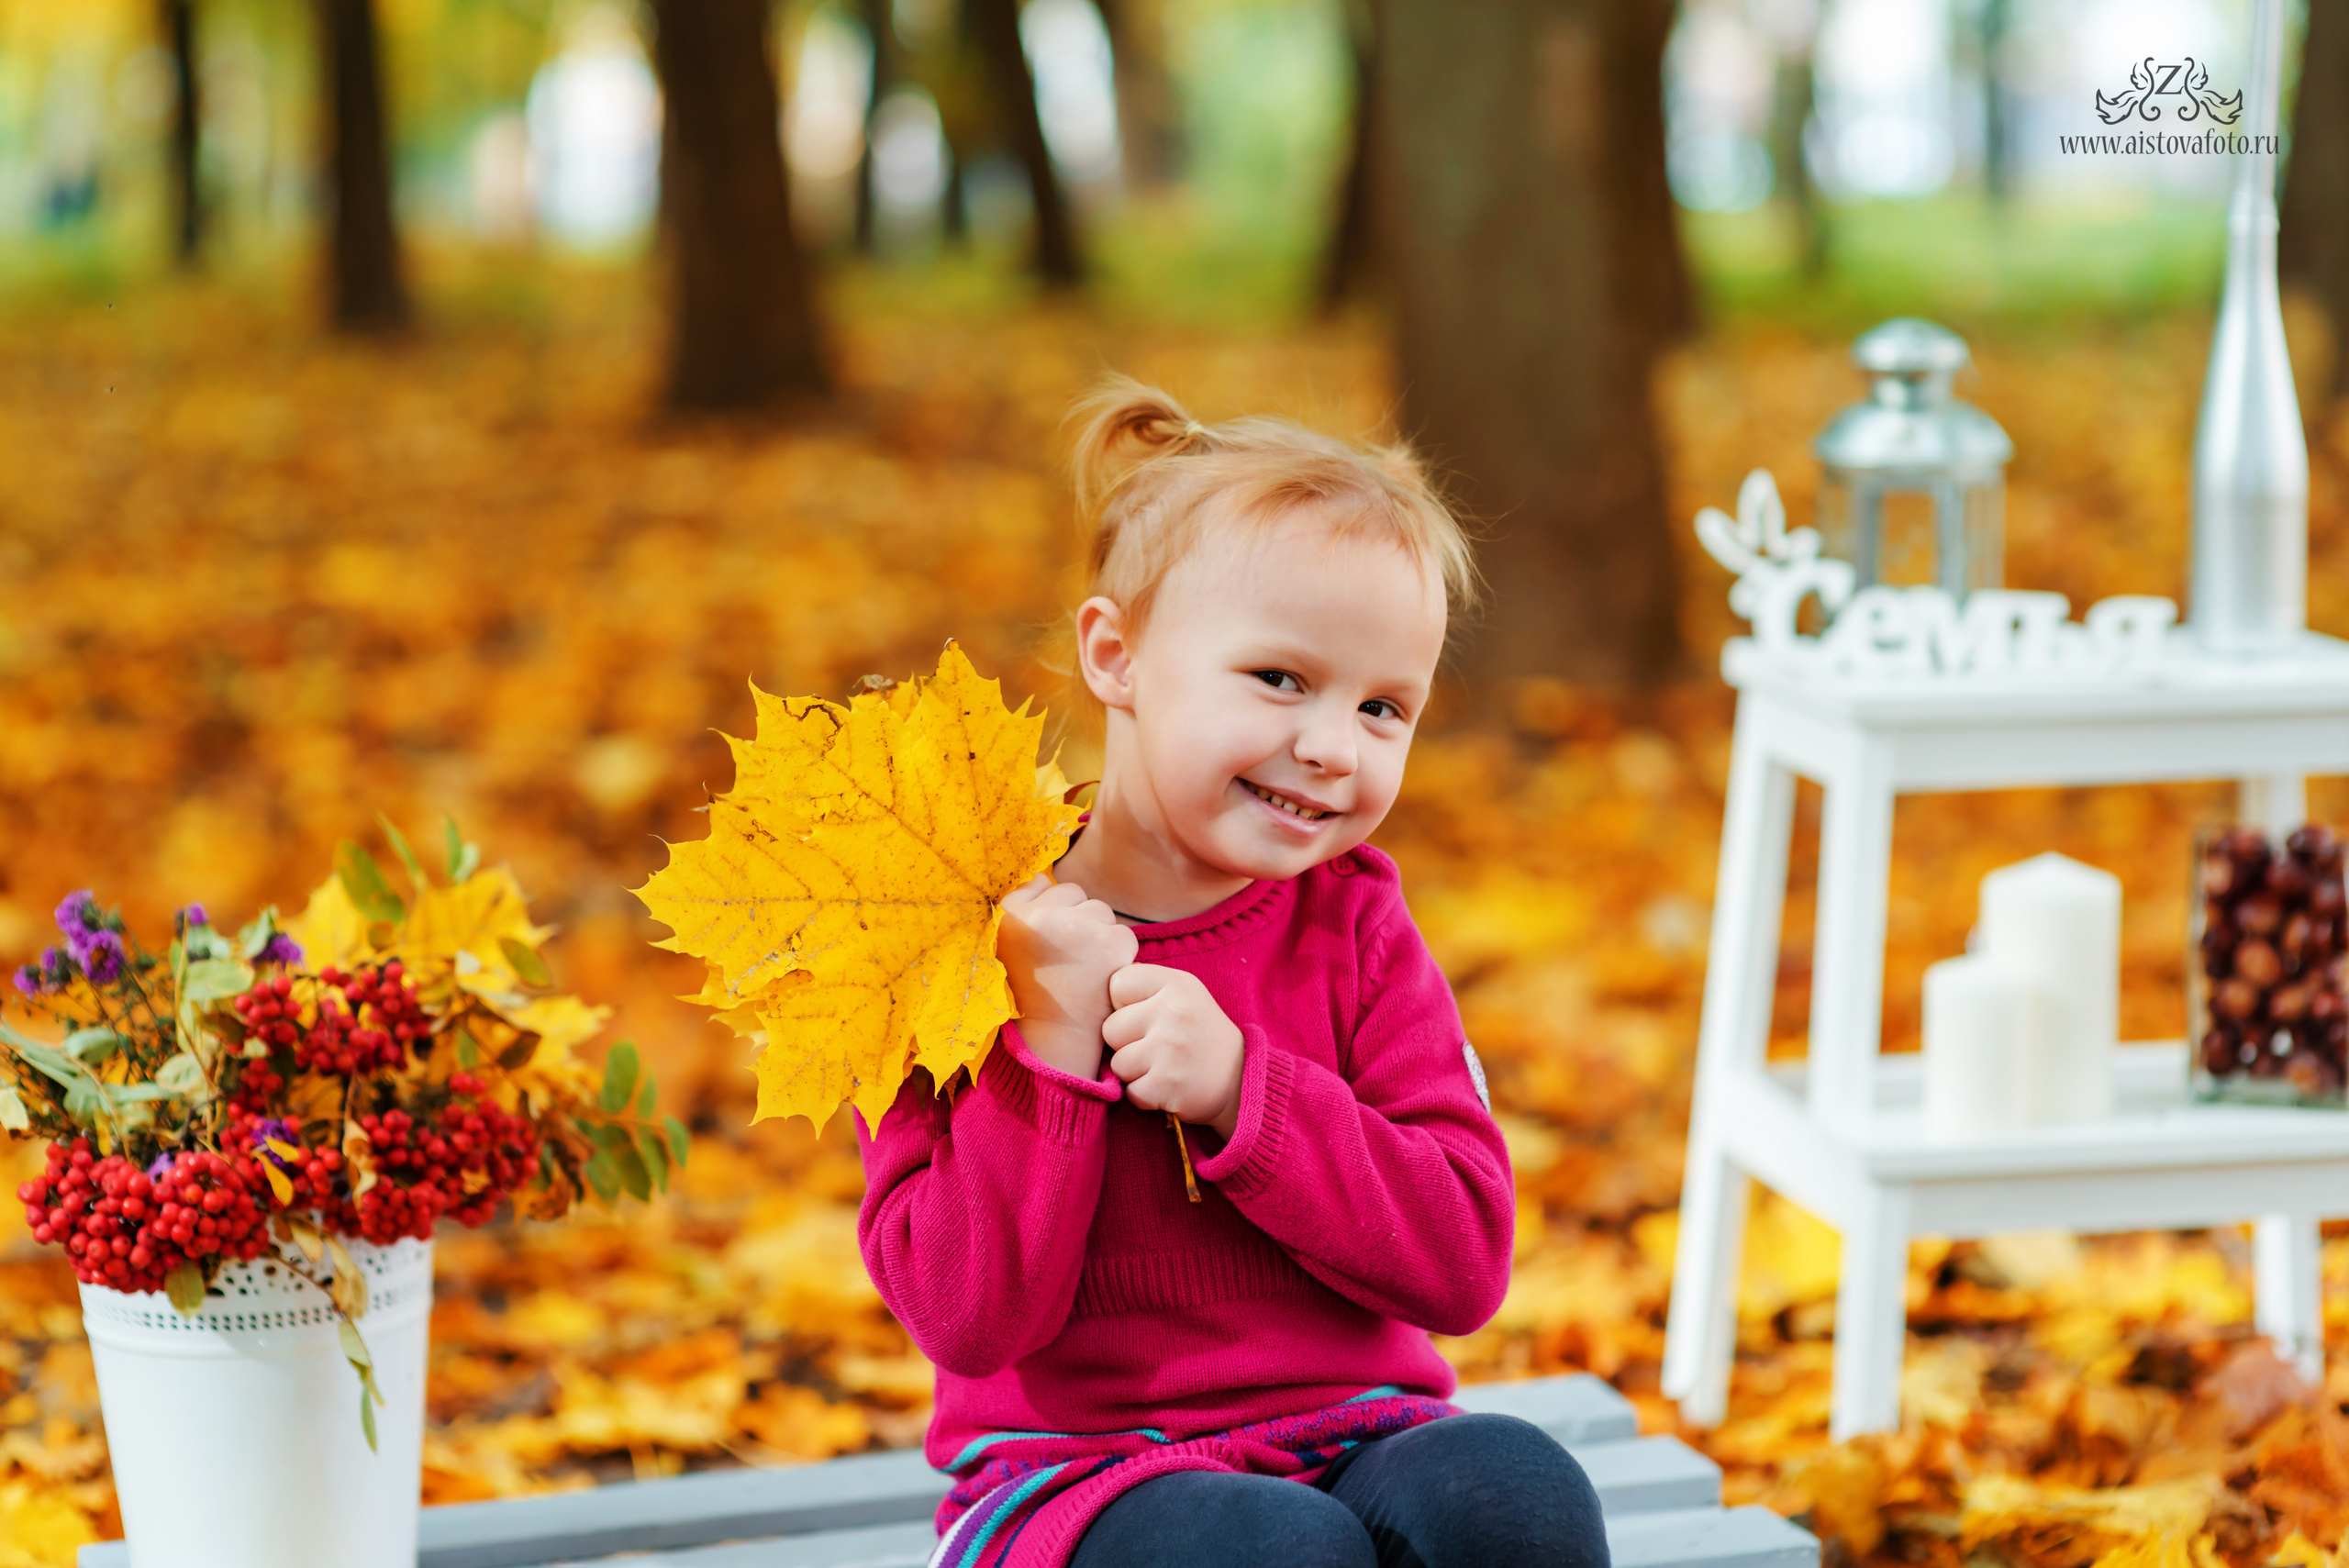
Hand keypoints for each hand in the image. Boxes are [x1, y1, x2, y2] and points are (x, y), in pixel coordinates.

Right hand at [998, 876, 1138, 1079]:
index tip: (1048, 942)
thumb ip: (1021, 905)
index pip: (1044, 884)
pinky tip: (1102, 976)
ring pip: (1101, 911)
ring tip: (1083, 968)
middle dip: (1076, 920)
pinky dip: (1118, 953)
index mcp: (1009, 915)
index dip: (1051, 912)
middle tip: (1067, 959)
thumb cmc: (1030, 991)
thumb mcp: (1008, 945)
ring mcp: (1079, 927)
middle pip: (1075, 895)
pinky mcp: (1111, 943)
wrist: (1056, 1037)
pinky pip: (1123, 933)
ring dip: (1098, 934)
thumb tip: (1043, 877)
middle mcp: (1043, 916)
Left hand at [1103, 965, 1243, 1138]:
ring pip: (1118, 1063)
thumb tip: (1093, 994)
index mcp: (1175, 983)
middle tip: (1158, 1048)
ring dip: (1135, 1072)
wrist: (1242, 1081)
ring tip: (1164, 1067)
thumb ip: (1144, 989)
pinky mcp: (1167, 1084)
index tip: (1148, 1016)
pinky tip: (1169, 1087)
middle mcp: (1173, 1011)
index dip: (1125, 1005)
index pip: (1116, 983)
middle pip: (1110, 1028)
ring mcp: (1169, 1048)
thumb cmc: (1200, 1036)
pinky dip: (1146, 1095)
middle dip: (1127, 1043)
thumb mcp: (1183, 996)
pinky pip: (1131, 1091)